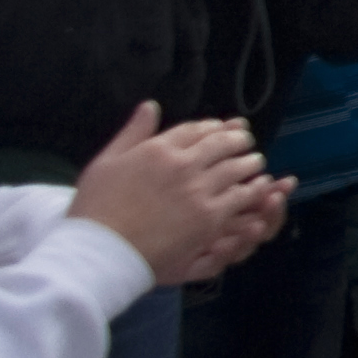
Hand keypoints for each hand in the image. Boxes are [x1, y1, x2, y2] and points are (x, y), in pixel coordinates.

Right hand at [67, 105, 288, 284]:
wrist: (101, 251)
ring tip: (256, 161)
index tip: (219, 128)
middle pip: (221, 144)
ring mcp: (198, 191)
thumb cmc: (95, 210)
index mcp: (157, 149)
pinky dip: (254, 188)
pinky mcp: (209, 217)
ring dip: (249, 161)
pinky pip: (241, 196)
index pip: (194, 129)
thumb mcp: (105, 162)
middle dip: (236, 140)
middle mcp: (182, 164)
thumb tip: (150, 106)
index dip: (211, 127)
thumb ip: (132, 133)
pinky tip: (261, 187)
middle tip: (245, 141)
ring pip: (236, 167)